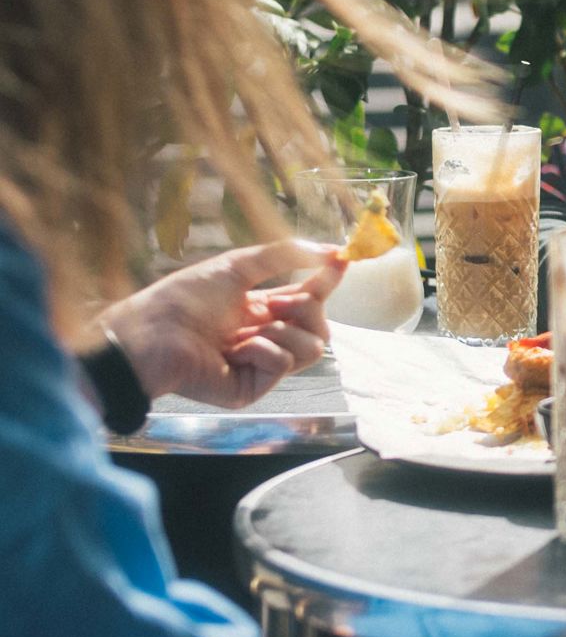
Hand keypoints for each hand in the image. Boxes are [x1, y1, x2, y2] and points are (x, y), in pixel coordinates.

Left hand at [103, 241, 347, 408]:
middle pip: (320, 327)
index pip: (309, 298)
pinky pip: (284, 363)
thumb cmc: (184, 298)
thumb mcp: (237, 266)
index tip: (342, 260)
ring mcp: (261, 366)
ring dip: (283, 331)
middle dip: (307, 309)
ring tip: (247, 332)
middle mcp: (266, 338)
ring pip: (312, 348)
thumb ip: (285, 255)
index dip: (327, 281)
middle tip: (275, 304)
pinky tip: (235, 350)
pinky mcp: (253, 388)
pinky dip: (263, 351)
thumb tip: (331, 249)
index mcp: (262, 310)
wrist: (152, 333)